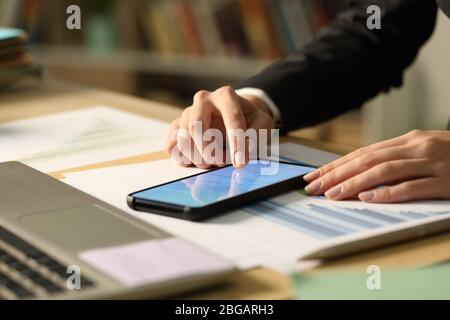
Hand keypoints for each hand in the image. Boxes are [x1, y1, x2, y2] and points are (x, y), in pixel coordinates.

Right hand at [166, 86, 275, 168]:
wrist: (234, 116)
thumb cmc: (249, 120)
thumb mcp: (262, 123)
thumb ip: (256, 134)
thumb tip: (243, 149)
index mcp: (225, 96)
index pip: (232, 118)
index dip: (236, 143)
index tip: (240, 163)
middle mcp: (203, 100)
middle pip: (196, 125)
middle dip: (208, 150)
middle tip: (220, 162)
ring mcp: (187, 113)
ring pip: (182, 137)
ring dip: (197, 157)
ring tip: (211, 163)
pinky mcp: (176, 127)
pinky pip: (171, 145)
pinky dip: (183, 158)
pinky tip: (195, 161)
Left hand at [304, 130, 449, 202]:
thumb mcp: (422, 152)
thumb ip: (395, 159)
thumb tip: (360, 174)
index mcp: (408, 140)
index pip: (363, 153)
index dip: (336, 164)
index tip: (313, 175)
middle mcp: (417, 147)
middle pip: (368, 160)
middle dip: (337, 173)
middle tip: (312, 186)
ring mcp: (433, 163)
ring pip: (385, 171)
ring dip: (354, 183)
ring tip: (332, 194)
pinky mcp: (447, 182)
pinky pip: (413, 187)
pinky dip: (388, 193)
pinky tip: (368, 198)